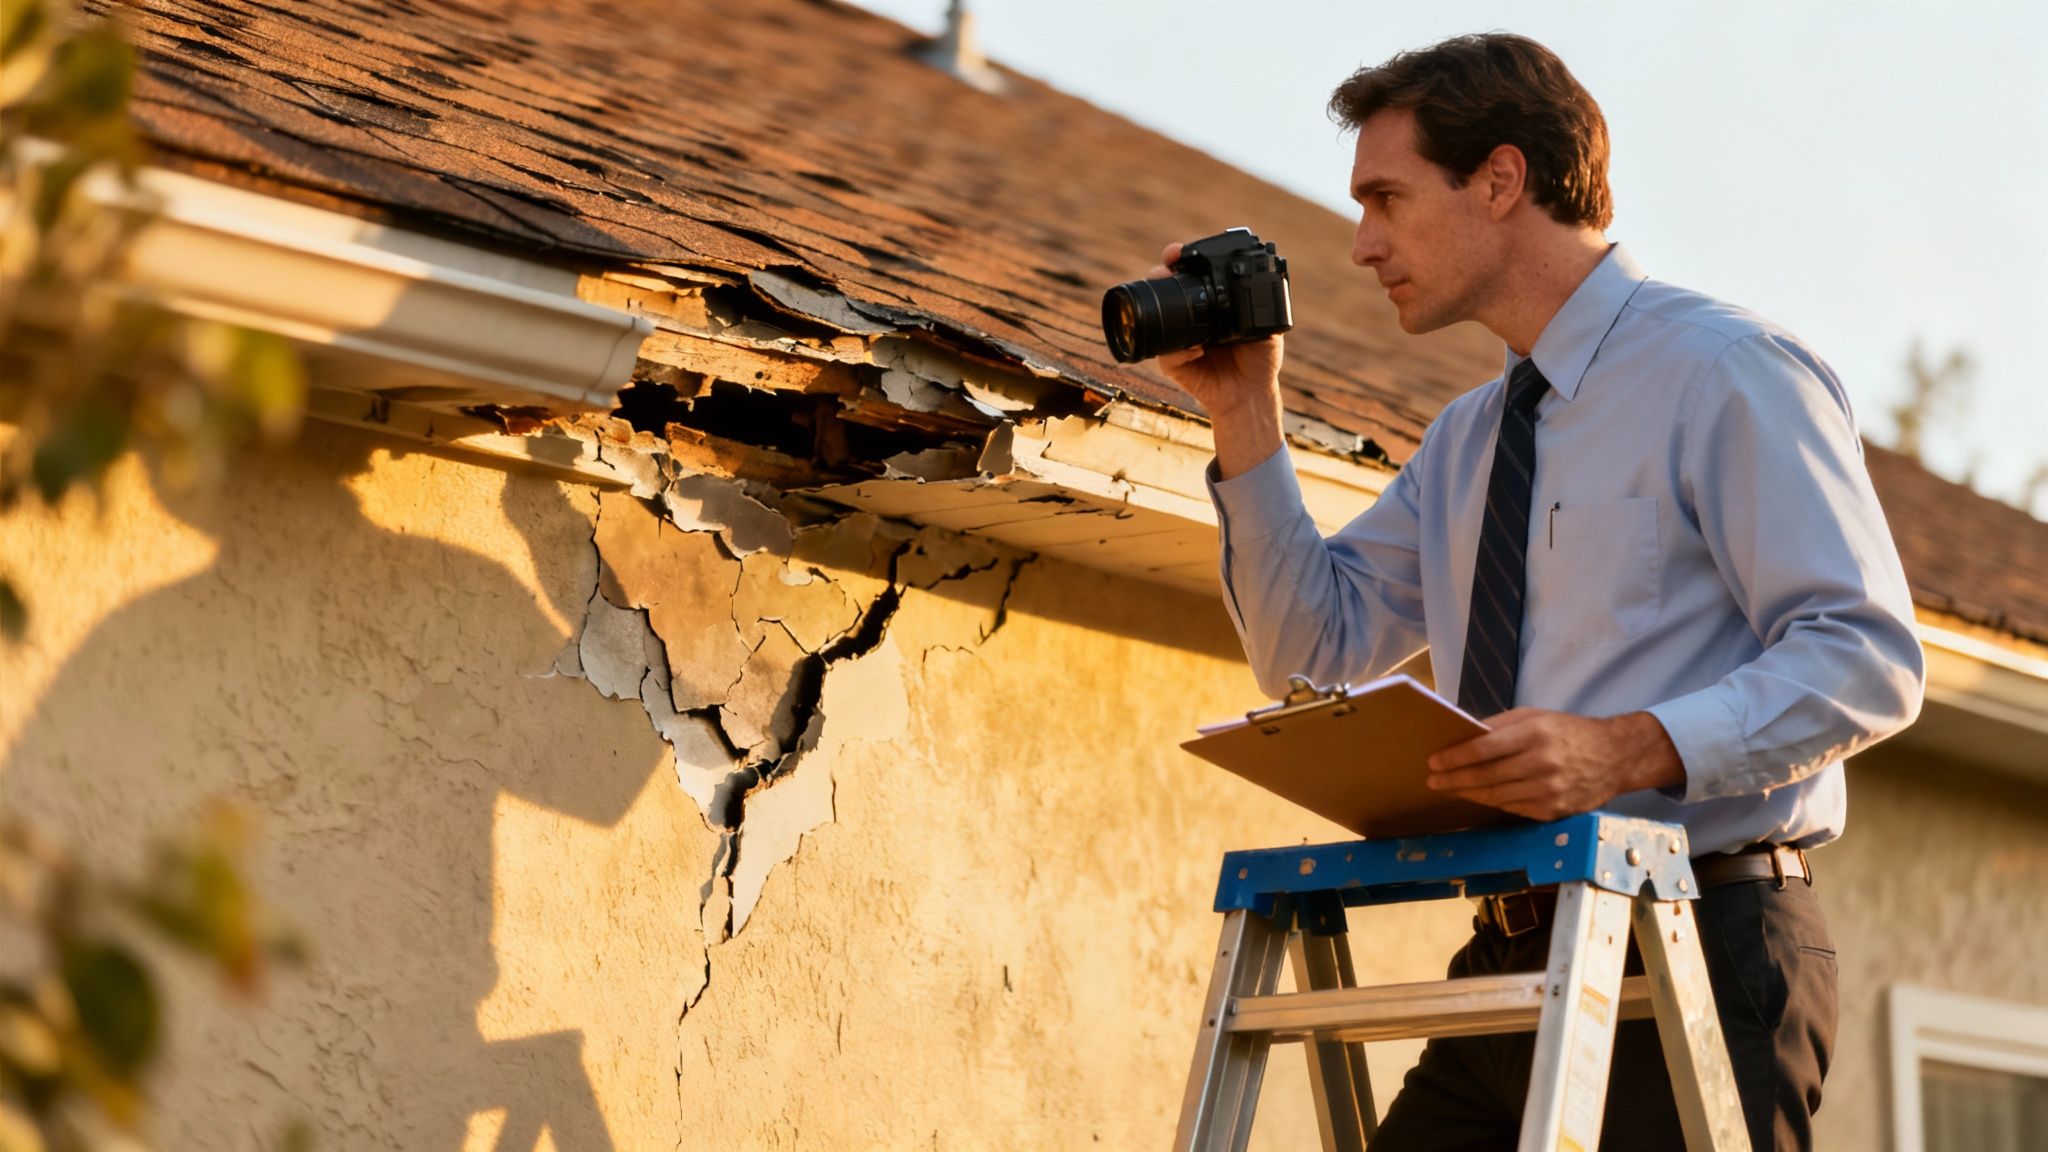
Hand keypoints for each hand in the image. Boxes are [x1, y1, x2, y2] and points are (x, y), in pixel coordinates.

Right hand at [1143, 243, 1284, 478]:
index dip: (1179, 259)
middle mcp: (1190, 316)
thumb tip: (1248, 287)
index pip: (1188, 274)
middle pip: (1164, 287)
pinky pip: (1166, 353)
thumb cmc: (1260, 358)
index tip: (1177, 253)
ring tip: (1170, 299)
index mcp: (1210, 303)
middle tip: (1167, 267)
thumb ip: (1258, 306)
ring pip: (1155, 316)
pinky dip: (1179, 350)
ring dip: (1158, 303)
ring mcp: (1177, 339)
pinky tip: (1198, 351)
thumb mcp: (1265, 325)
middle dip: (1160, 273)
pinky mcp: (1173, 364)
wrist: (1252, 393)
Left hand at [1425, 709, 1685, 820]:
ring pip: (1496, 796)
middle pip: (1485, 776)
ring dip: (1468, 794)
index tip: (1433, 761)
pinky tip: (1479, 797)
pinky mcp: (1554, 811)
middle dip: (1453, 779)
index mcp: (1535, 734)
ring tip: (1450, 789)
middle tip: (1433, 781)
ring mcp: (1549, 791)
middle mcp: (1541, 764)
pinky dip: (1493, 802)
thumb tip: (1463, 736)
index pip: (1483, 748)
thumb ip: (1500, 725)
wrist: (1615, 757)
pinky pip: (1513, 808)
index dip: (1454, 757)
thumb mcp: (1536, 716)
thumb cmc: (1569, 731)